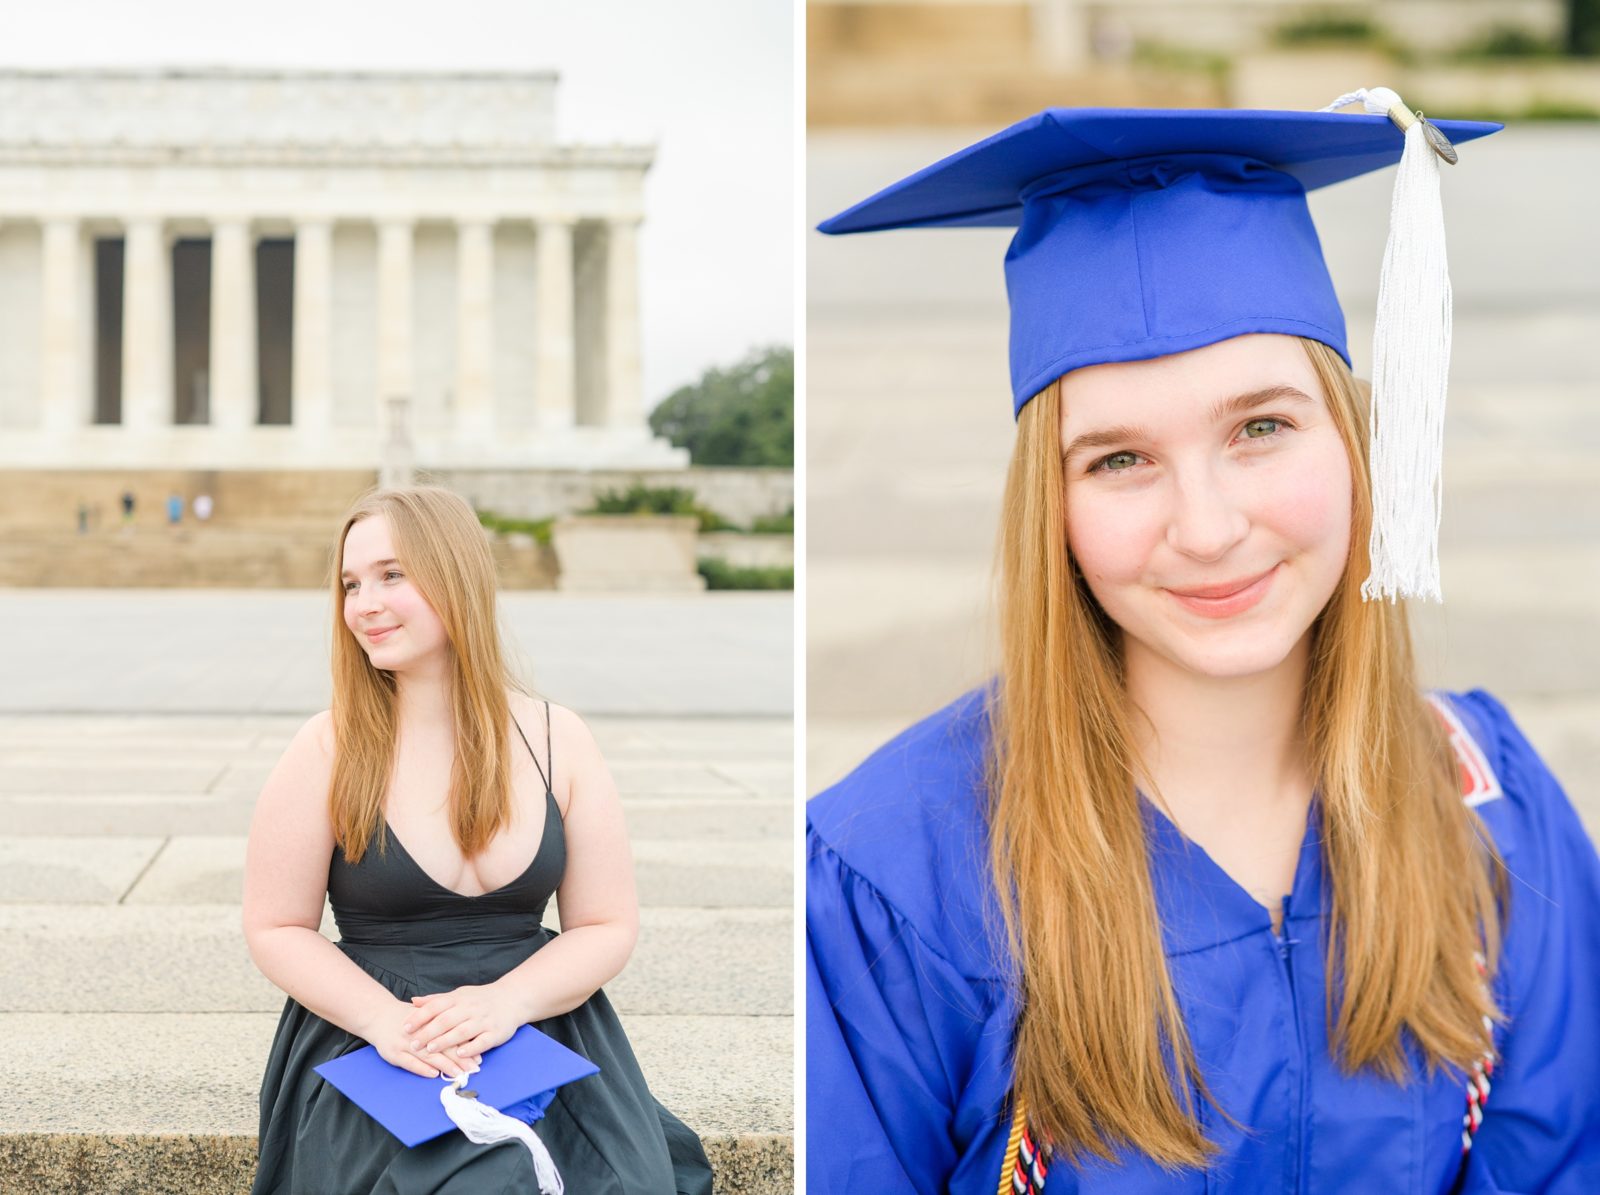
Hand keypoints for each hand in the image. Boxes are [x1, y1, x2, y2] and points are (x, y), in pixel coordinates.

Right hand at [363, 998, 468, 1079]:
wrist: (379, 1015)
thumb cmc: (409, 1018)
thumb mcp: (427, 1015)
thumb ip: (445, 1025)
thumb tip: (468, 1039)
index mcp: (430, 1020)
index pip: (452, 1034)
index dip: (466, 1046)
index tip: (478, 1057)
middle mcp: (419, 1031)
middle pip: (443, 1046)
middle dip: (459, 1058)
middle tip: (473, 1068)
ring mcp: (406, 1042)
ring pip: (428, 1054)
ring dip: (444, 1065)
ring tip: (458, 1073)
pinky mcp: (394, 1053)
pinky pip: (409, 1062)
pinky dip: (421, 1068)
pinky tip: (433, 1074)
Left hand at [403, 982, 523, 1063]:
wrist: (513, 998)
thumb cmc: (481, 999)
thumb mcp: (459, 995)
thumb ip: (436, 1000)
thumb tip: (413, 1001)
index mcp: (459, 999)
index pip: (436, 1006)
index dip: (420, 1017)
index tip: (405, 1027)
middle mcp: (470, 1008)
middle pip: (446, 1020)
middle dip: (428, 1032)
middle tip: (413, 1044)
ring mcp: (484, 1020)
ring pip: (462, 1031)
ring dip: (445, 1041)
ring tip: (430, 1049)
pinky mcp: (495, 1032)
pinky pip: (482, 1041)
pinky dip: (471, 1048)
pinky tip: (461, 1054)